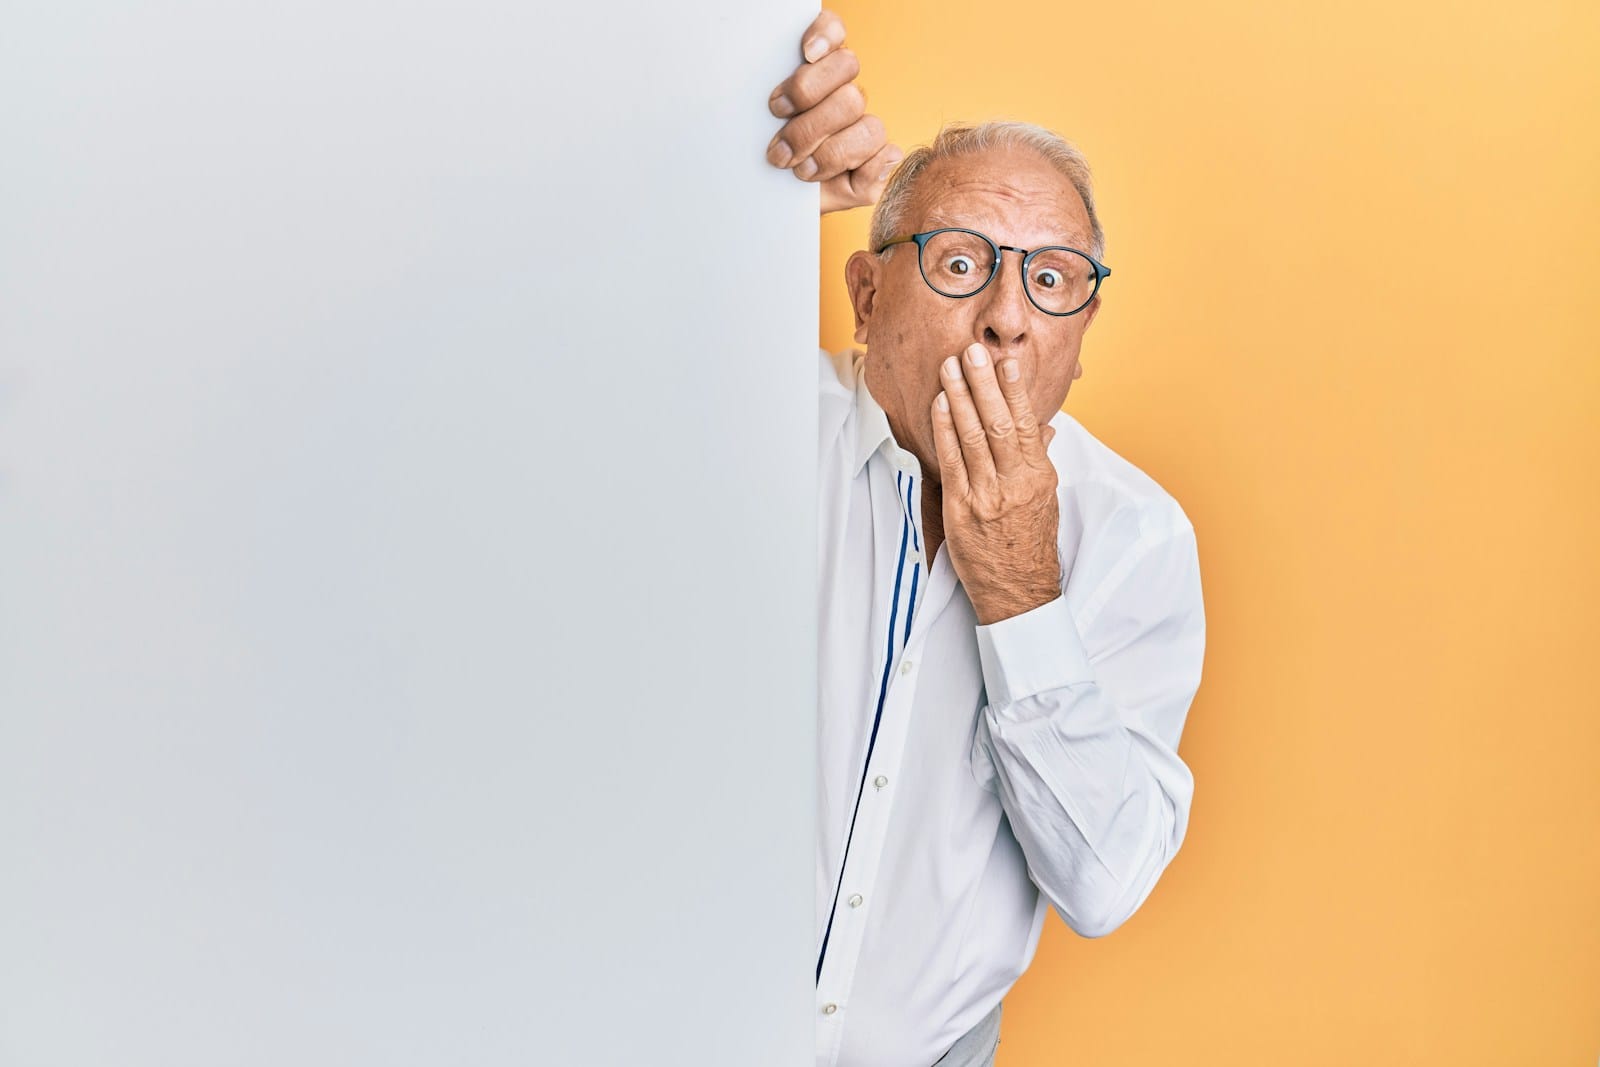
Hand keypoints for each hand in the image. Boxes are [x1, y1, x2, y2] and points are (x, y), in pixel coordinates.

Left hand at [766, 10, 901, 214]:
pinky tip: (844, 176)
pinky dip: (863, 168)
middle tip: (779, 145)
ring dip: (829, 151)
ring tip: (798, 168)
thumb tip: (798, 93)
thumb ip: (760, 117)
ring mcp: (862, 125)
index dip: (825, 35)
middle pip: (848, 76)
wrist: (774, 206)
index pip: (833, 32)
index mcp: (815, 72)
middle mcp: (842, 91)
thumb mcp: (751, 143)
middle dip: (809, 114)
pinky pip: (884, 156)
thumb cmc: (764, 168)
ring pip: (865, 121)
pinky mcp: (878, 160)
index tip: (806, 53)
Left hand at [931, 343, 1063, 625]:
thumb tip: (1046, 429)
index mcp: (1039, 477)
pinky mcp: (962, 509)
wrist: (1018, 592)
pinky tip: (940, 405)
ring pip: (973, 437)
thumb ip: (1042, 460)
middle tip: (972, 352)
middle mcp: (1015, 484)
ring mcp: (987, 496)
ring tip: (950, 367)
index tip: (1006, 363)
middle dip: (983, 384)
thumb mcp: (1047, 500)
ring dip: (960, 398)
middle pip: (999, 424)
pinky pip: (952, 462)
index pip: (1028, 424)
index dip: (1015, 391)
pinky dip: (945, 430)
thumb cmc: (1031, 545)